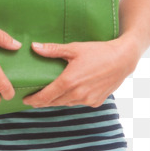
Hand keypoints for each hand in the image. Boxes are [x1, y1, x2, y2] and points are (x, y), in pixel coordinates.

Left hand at [22, 38, 137, 107]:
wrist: (123, 59)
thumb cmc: (98, 51)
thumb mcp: (74, 48)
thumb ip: (53, 50)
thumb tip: (34, 47)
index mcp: (68, 82)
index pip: (45, 97)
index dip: (34, 100)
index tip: (26, 100)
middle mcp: (77, 94)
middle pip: (54, 102)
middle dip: (43, 101)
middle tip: (35, 98)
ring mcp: (87, 100)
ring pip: (66, 103)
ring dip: (58, 100)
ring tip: (52, 94)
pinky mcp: (96, 102)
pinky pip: (79, 103)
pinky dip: (73, 99)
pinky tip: (72, 91)